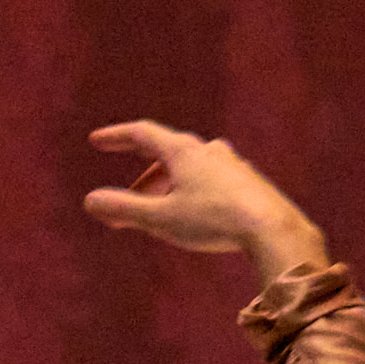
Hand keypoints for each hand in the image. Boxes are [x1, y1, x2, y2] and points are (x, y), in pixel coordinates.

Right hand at [84, 119, 322, 269]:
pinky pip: (213, 181)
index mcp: (182, 151)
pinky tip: (198, 214)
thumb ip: (124, 209)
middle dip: (144, 178)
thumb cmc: (215, 221)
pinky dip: (194, 193)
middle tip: (128, 201)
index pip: (142, 134)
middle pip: (166, 153)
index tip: (97, 141)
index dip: (117, 137)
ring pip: (191, 169)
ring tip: (161, 211)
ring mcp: (232, 165)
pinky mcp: (250, 183)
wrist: (273, 229)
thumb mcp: (162, 218)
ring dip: (170, 187)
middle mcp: (208, 151)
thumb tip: (91, 202)